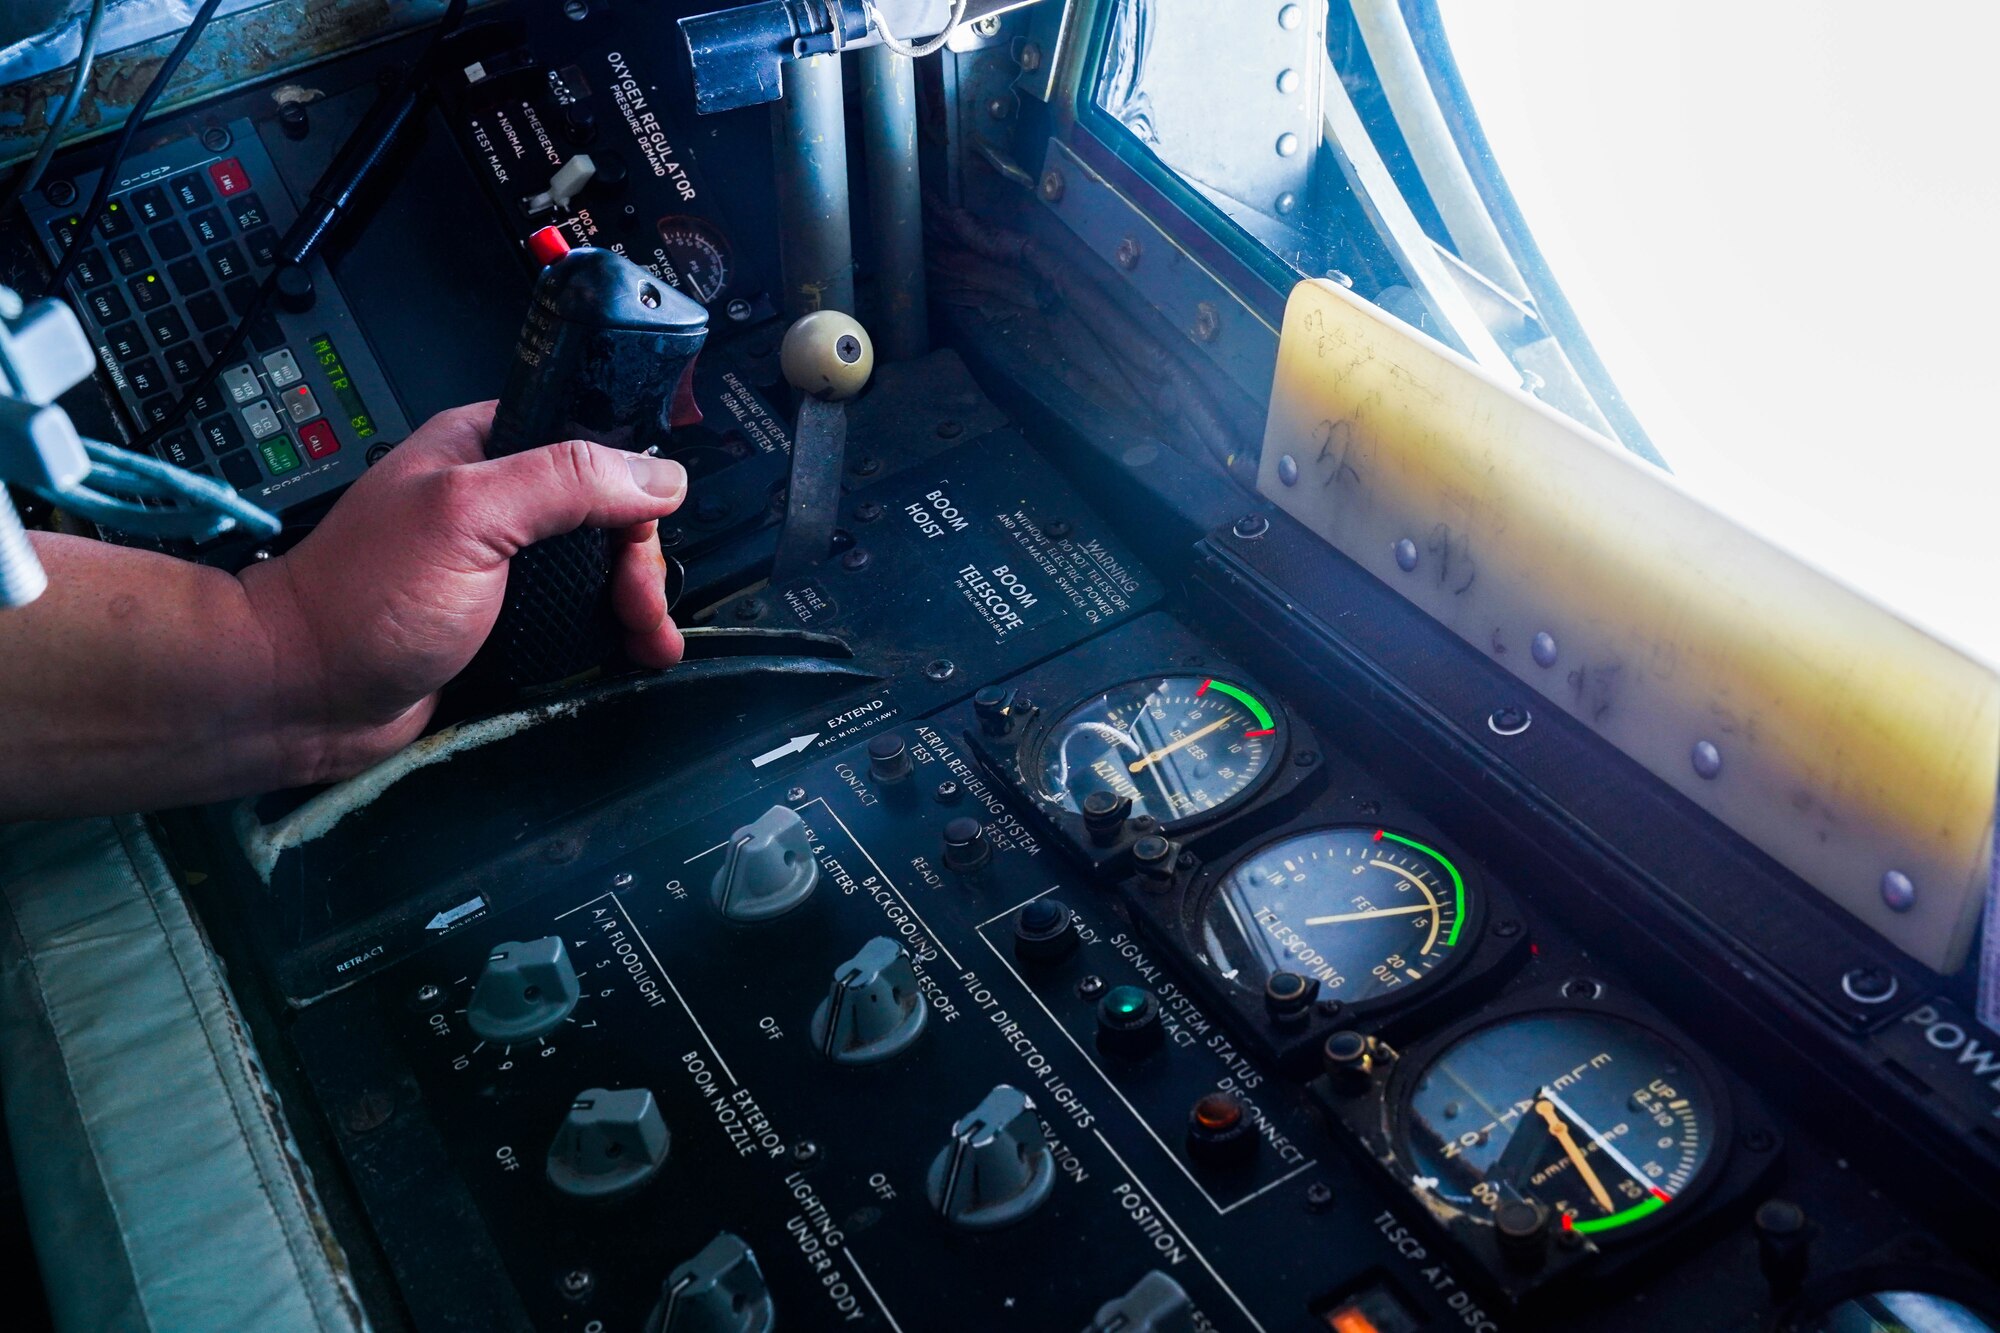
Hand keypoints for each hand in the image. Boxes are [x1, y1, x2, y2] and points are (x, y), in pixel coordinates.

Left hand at [240, 402, 688, 782]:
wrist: (306, 696)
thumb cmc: (364, 598)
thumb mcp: (467, 516)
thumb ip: (565, 481)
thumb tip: (660, 475)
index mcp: (486, 449)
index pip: (592, 448)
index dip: (632, 490)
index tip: (642, 538)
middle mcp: (499, 503)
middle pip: (607, 518)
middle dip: (638, 563)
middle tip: (640, 605)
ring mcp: (505, 569)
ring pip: (599, 575)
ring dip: (637, 606)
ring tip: (650, 643)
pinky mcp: (508, 625)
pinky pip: (579, 623)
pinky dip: (614, 639)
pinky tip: (633, 656)